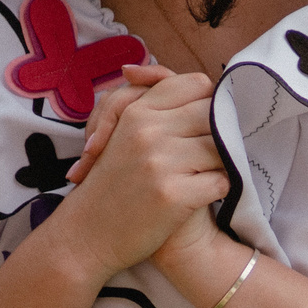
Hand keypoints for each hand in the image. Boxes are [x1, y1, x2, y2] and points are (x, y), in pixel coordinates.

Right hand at [41, 68, 224, 282]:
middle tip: (214, 150)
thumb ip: (144, 98)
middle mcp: (148, 131)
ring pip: (222, 147)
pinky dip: (219, 189)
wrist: (85, 237)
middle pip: (215, 113)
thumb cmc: (110, 183)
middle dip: (221, 132)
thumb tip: (142, 70)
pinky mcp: (173, 195)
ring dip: (222, 162)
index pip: (196, 84)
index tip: (206, 121)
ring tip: (206, 174)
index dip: (210, 101)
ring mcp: (160, 163)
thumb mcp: (120, 132)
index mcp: (137, 112)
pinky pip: (222, 181)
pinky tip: (203, 196)